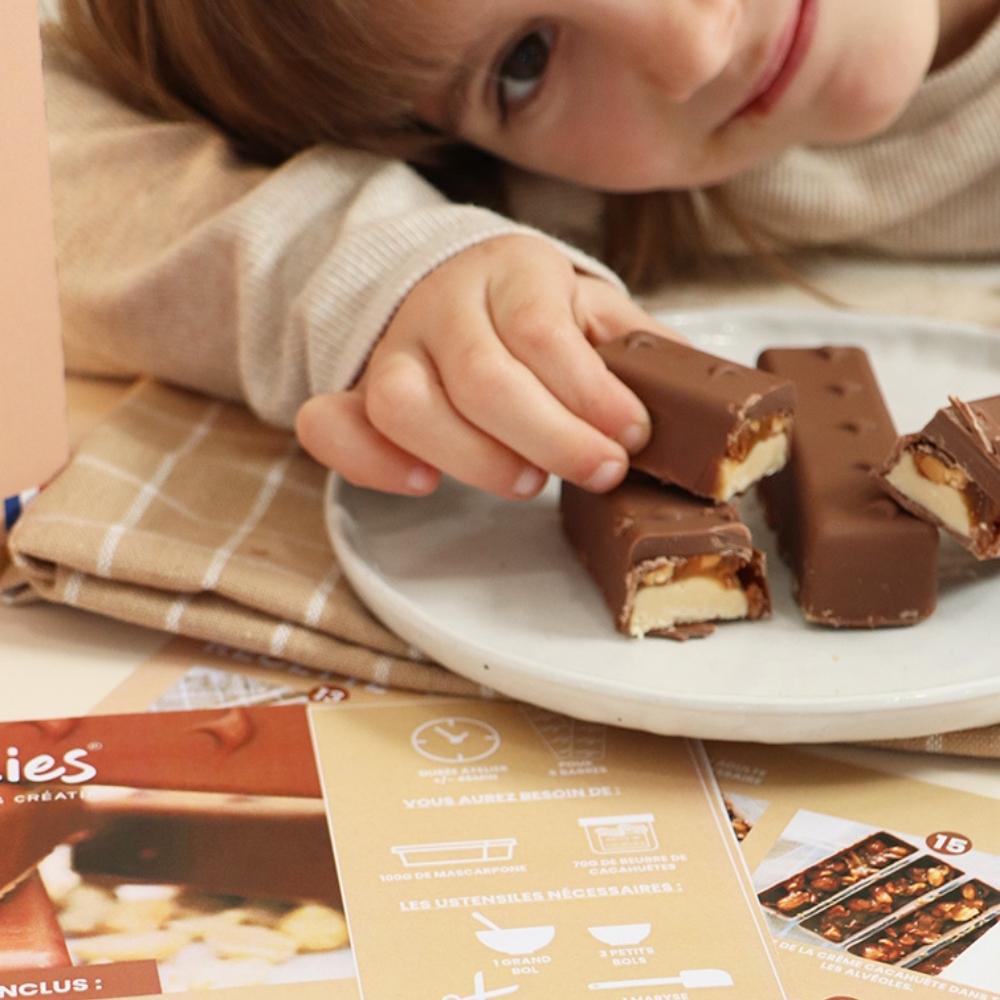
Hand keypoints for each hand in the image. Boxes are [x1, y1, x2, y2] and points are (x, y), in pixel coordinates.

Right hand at [296, 235, 683, 499]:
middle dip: (550, 437)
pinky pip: (329, 424)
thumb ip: (637, 347)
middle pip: (481, 377)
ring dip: (471, 457)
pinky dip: (369, 463)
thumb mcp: (591, 309)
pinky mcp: (356, 389)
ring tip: (527, 481)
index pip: (542, 331)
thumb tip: (705, 400)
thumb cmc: (534, 308)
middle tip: (600, 471)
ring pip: (404, 404)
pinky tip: (424, 483)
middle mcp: (441, 303)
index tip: (632, 435)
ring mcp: (391, 347)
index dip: (589, 393)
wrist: (449, 278)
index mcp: (511, 271)